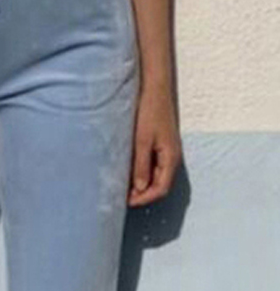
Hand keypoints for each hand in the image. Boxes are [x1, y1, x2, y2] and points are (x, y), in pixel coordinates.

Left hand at [128, 83, 182, 205]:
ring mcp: (166, 151)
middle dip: (142, 194)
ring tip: (122, 186)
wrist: (154, 88)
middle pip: (159, 185)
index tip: (126, 202)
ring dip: (140, 184)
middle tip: (120, 196)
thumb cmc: (149, 111)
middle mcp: (171, 157)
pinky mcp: (160, 144)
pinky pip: (152, 165)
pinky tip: (127, 171)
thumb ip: (141, 164)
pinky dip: (141, 172)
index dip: (144, 198)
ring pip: (155, 176)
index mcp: (170, 158)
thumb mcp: (142, 140)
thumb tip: (139, 188)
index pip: (161, 188)